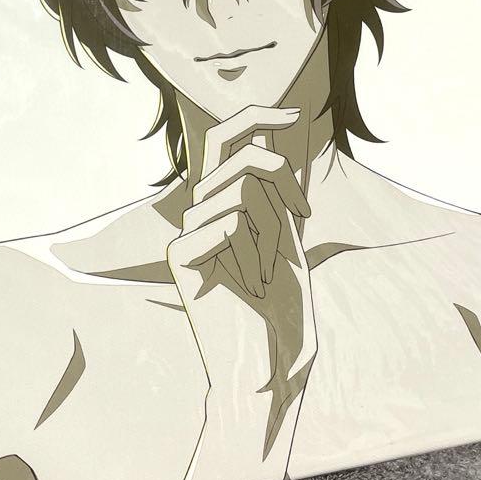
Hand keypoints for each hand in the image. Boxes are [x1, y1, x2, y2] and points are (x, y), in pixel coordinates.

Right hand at [168, 105, 317, 479]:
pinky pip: (228, 222)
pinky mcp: (179, 256)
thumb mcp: (282, 236)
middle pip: (231, 152)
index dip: (254, 116)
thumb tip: (268, 132)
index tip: (294, 114)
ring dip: (272, 229)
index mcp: (220, 206)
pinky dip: (254, 252)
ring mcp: (184, 234)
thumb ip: (269, 189)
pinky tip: (251, 285)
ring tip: (269, 271)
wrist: (266, 365)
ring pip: (240, 191)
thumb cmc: (278, 309)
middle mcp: (197, 213)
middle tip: (301, 202)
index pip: (224, 141)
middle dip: (275, 167)